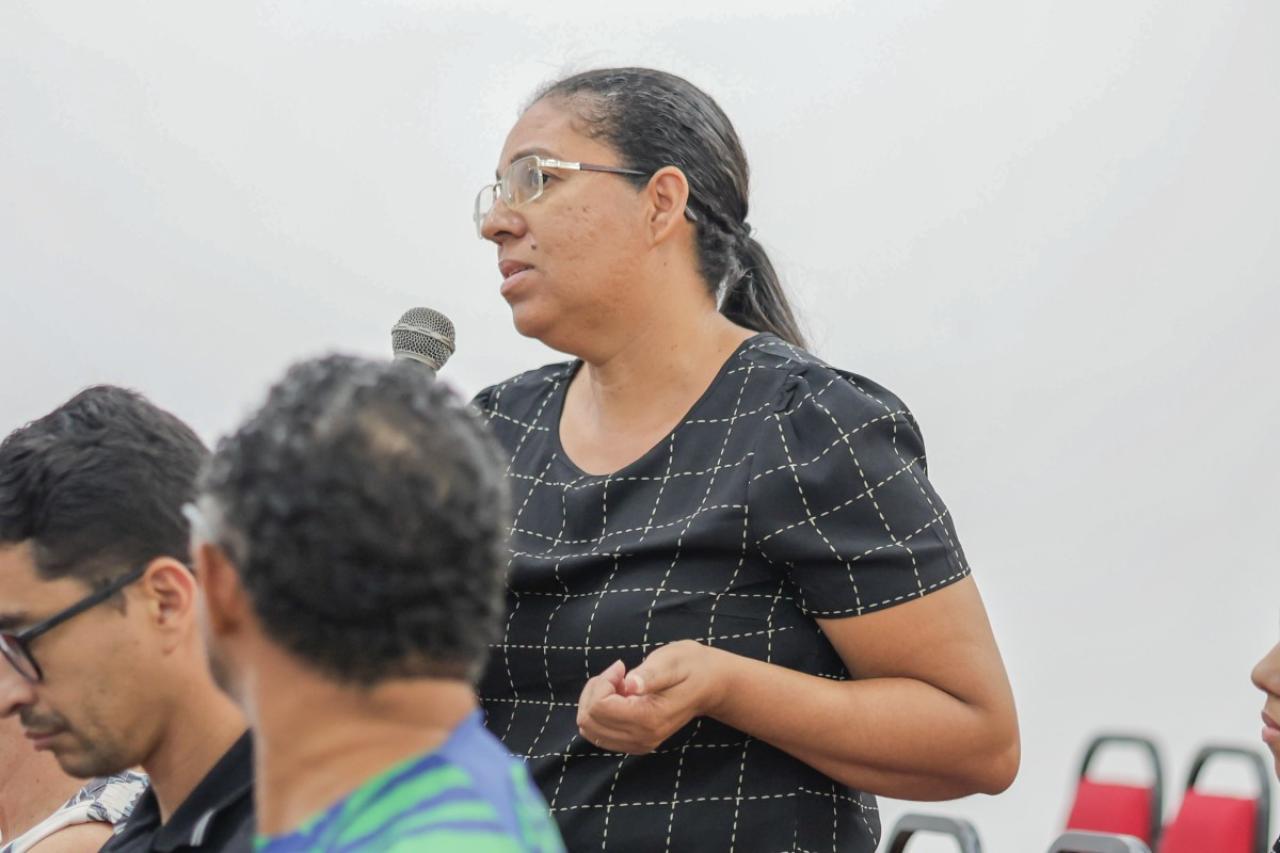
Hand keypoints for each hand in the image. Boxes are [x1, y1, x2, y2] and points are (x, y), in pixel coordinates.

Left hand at [576, 640, 726, 753]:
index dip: (602, 682)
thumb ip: (651, 674)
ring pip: (589, 729)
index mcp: (650, 718)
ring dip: (595, 702)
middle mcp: (642, 738)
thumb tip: (630, 685)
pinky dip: (600, 712)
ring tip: (618, 685)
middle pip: (589, 721)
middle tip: (619, 674)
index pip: (600, 707)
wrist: (710, 686)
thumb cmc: (691, 667)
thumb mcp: (673, 661)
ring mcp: (638, 744)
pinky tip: (619, 697)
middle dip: (595, 691)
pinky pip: (599, 734)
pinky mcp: (635, 743)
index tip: (621, 667)